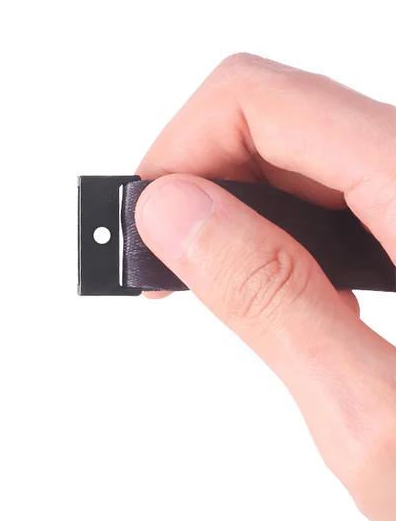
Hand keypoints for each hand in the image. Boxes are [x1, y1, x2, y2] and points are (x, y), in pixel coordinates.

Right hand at [134, 53, 395, 520]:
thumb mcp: (379, 421)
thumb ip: (270, 300)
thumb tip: (175, 214)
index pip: (261, 99)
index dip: (179, 151)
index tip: (148, 227)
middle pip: (281, 111)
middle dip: (200, 177)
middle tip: (169, 265)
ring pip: (306, 146)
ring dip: (239, 203)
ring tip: (216, 285)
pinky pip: (342, 182)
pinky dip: (283, 222)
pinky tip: (279, 285)